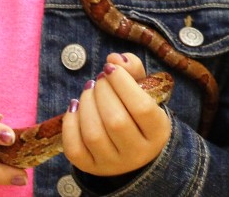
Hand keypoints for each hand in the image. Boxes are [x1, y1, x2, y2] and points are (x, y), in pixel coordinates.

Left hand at [62, 52, 171, 176]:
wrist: (133, 149)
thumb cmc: (137, 111)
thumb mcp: (145, 89)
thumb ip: (133, 68)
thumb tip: (114, 59)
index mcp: (157, 132)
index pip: (141, 108)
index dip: (123, 84)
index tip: (109, 67)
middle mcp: (138, 152)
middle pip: (116, 121)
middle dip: (102, 92)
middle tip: (98, 79)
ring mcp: (113, 164)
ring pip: (94, 135)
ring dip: (86, 104)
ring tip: (88, 90)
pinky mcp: (91, 168)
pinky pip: (75, 148)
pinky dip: (70, 124)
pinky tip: (74, 107)